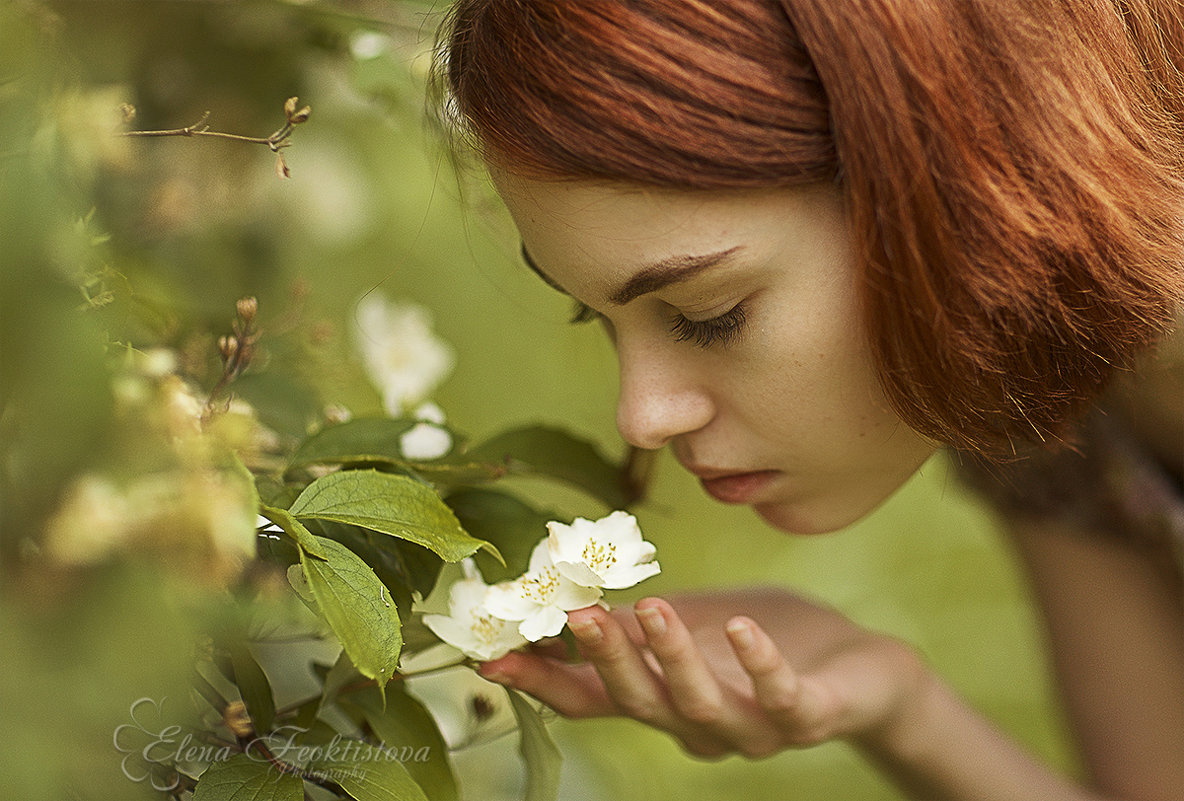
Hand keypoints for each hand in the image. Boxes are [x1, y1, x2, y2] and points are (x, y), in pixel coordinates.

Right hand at [478, 587, 929, 758]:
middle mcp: (697, 726)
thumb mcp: (685, 621)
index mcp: (660, 701)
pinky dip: (759, 666)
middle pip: (638, 703)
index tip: (493, 653)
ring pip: (700, 706)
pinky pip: (781, 698)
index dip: (544, 680)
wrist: (859, 669)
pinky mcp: (808, 716)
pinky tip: (741, 628)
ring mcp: (752, 728)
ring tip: (651, 607)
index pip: (591, 698)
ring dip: (670, 660)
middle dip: (604, 660)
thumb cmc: (760, 640)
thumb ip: (630, 619)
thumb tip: (556, 589)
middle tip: (574, 614)